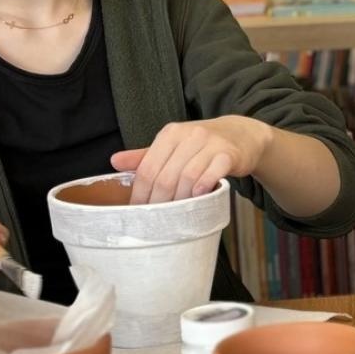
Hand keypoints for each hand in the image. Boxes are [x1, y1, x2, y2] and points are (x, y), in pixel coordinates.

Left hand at [111, 117, 272, 204]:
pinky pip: (213, 173)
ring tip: (177, 214)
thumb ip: (146, 156)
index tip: (139, 211)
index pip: (148, 168)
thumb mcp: (173, 145)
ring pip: (187, 177)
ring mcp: (211, 144)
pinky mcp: (229, 154)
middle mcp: (189, 135)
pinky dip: (203, 188)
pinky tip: (199, 198)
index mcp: (170, 134)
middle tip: (157, 220)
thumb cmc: (202, 145)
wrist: (240, 135)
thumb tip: (114, 162)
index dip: (140, 193)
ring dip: (181, 199)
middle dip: (159, 202)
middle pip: (166, 176)